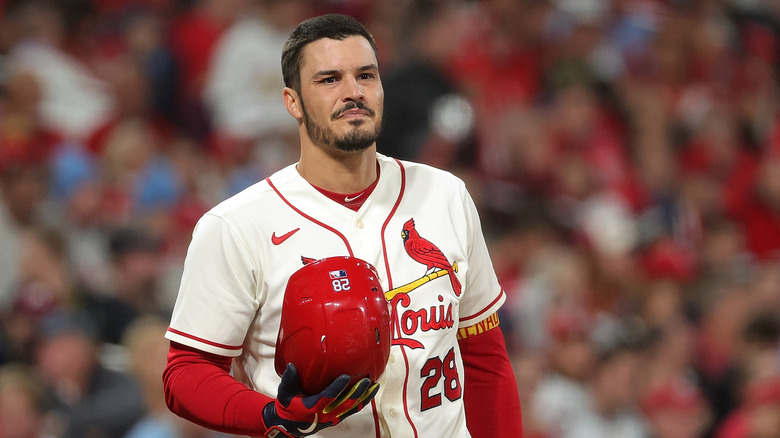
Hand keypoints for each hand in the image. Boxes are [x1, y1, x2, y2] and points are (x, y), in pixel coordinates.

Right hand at [263, 363, 378, 436]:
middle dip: (357, 392)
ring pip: (352, 408)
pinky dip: (362, 401)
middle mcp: (325, 414)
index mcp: (313, 407)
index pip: (328, 397)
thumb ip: (289, 379)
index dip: (337, 388)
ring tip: (374, 386)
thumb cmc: (288, 406)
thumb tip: (292, 365)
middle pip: (345, 404)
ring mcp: (333, 417)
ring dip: (364, 397)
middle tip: (366, 380)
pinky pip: (353, 410)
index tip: (346, 377)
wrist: (290, 425)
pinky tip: (370, 392)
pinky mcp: (337, 418)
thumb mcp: (285, 393)